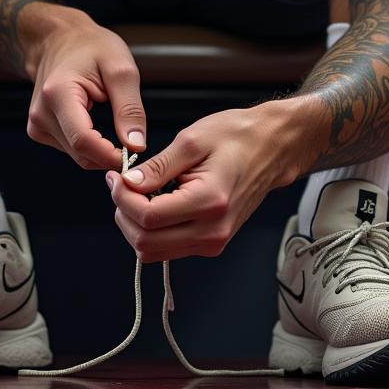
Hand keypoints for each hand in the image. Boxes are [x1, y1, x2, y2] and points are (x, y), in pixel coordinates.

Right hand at [27, 15, 146, 170]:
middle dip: (110, 155)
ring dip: (100, 150)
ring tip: (114, 124)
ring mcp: (37, 123)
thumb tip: (136, 146)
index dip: (111, 155)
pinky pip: (70, 149)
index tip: (135, 153)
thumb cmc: (91, 47)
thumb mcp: (120, 69)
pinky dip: (89, 145)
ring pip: (77, 155)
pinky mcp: (39, 129)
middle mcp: (41, 112)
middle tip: (134, 141)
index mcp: (58, 94)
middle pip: (80, 152)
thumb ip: (129, 108)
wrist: (61, 38)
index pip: (83, 141)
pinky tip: (96, 123)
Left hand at [105, 101, 298, 262]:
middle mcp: (213, 231)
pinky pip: (168, 247)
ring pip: (154, 251)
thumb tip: (128, 183)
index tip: (116, 177)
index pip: (149, 218)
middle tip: (120, 184)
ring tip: (136, 191)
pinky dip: (152, 229)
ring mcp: (214, 242)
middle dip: (124, 213)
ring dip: (135, 224)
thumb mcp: (192, 140)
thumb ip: (158, 166)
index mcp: (210, 202)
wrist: (271, 148)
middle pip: (146, 243)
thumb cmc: (237, 136)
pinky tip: (154, 201)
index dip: (122, 198)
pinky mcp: (212, 242)